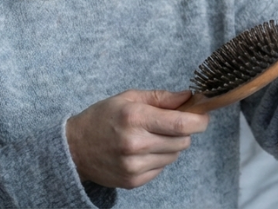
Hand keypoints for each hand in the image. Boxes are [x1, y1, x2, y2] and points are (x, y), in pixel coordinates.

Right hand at [65, 89, 209, 188]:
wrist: (74, 148)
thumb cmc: (102, 117)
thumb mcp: (129, 98)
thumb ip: (161, 98)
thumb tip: (189, 96)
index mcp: (135, 118)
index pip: (181, 124)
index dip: (199, 120)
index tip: (203, 116)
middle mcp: (135, 144)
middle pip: (182, 141)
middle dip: (183, 131)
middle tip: (169, 123)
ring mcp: (134, 165)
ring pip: (174, 155)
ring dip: (170, 145)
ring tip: (150, 136)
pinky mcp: (133, 181)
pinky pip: (162, 168)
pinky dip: (158, 158)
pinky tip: (142, 150)